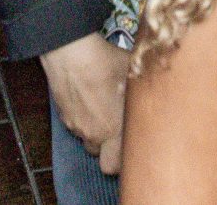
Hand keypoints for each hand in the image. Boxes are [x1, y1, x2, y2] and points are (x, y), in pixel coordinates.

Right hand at [41, 32, 130, 173]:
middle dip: (109, 149)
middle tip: (117, 131)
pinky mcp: (62, 113)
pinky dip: (82, 118)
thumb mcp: (133, 74)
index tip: (131, 146)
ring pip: (87, 139)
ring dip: (95, 132)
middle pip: (101, 157)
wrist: (71, 49)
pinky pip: (75, 124)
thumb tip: (154, 91)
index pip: (115, 165)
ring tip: (103, 109)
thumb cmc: (104, 60)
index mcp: (113, 129)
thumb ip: (142, 93)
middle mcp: (93, 133)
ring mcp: (75, 125)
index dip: (123, 160)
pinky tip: (88, 98)